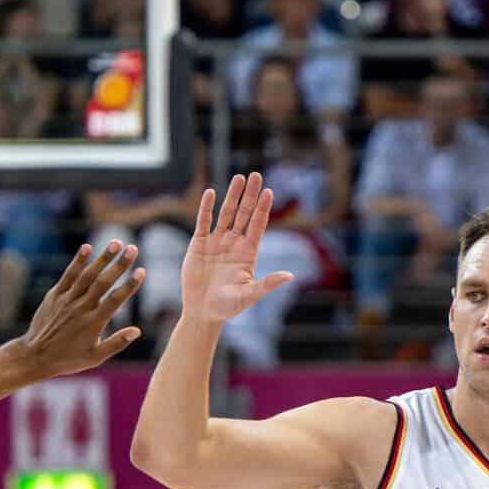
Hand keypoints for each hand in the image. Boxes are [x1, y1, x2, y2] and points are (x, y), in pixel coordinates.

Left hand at [12, 241, 145, 375]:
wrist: (35, 356)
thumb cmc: (68, 359)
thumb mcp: (95, 357)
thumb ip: (116, 343)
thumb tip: (137, 331)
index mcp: (94, 323)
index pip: (116, 300)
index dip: (130, 285)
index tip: (142, 271)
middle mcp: (81, 308)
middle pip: (103, 282)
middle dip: (120, 264)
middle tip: (133, 248)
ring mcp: (67, 299)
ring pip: (87, 275)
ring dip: (102, 258)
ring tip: (116, 243)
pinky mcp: (55, 295)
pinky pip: (68, 275)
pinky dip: (78, 261)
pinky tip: (87, 247)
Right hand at [180, 173, 293, 321]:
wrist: (203, 312)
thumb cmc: (228, 307)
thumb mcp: (249, 295)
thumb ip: (267, 284)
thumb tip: (290, 275)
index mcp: (248, 253)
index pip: (258, 225)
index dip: (263, 209)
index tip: (269, 192)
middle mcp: (234, 243)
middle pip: (244, 214)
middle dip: (250, 195)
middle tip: (256, 175)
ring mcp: (217, 242)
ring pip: (226, 214)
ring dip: (232, 196)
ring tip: (239, 178)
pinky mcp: (199, 244)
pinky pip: (204, 222)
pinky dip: (207, 208)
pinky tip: (211, 193)